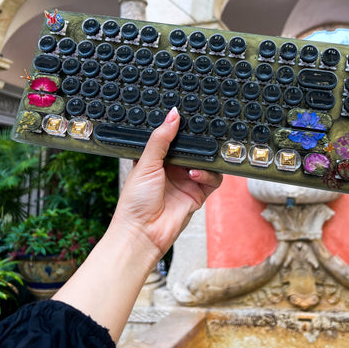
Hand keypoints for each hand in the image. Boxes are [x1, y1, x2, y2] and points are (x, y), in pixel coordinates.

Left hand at [112, 107, 222, 256]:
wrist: (142, 233)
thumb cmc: (135, 202)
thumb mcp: (145, 163)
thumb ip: (161, 138)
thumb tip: (173, 114)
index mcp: (156, 159)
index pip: (172, 138)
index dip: (179, 130)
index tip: (186, 118)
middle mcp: (173, 169)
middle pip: (192, 149)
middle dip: (196, 144)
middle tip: (198, 136)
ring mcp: (186, 181)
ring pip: (206, 163)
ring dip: (202, 161)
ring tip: (191, 165)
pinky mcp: (198, 194)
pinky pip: (213, 180)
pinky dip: (208, 175)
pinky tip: (195, 175)